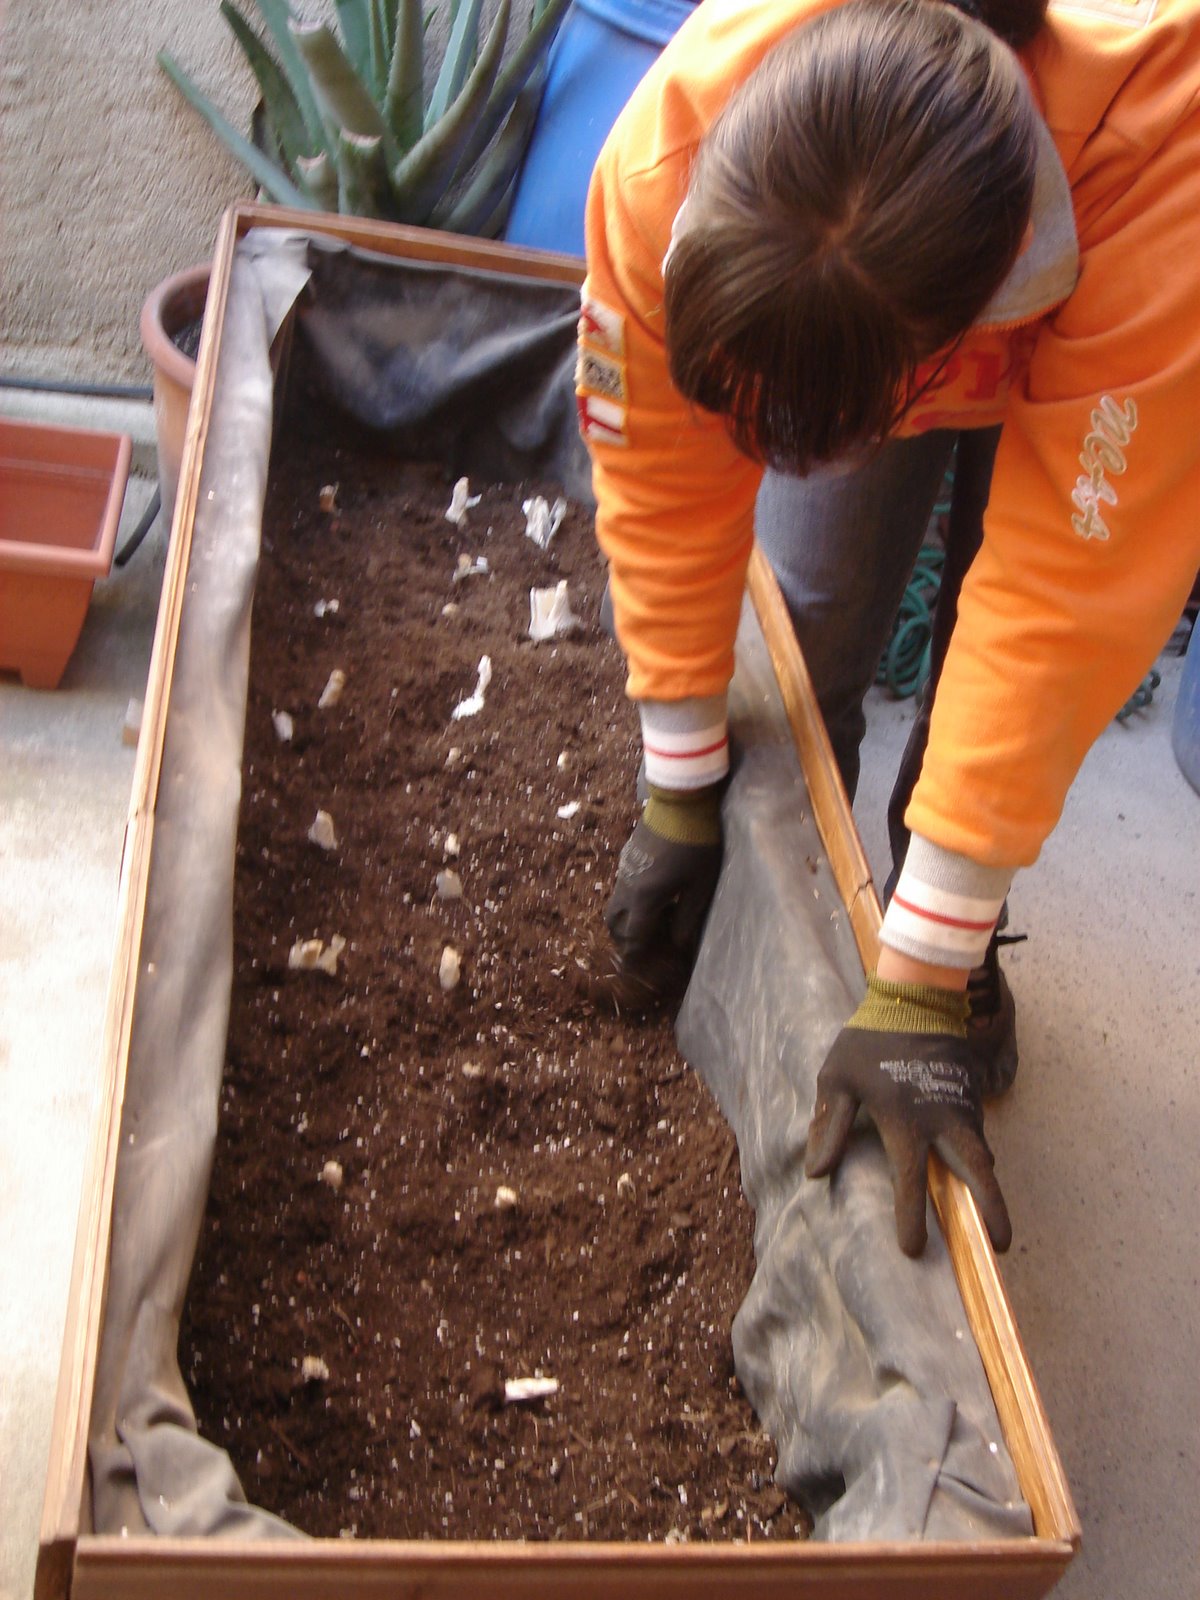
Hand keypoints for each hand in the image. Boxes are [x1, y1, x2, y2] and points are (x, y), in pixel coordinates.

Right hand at [604, 783, 721, 964]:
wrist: (681, 800)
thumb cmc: (697, 843)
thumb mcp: (700, 885)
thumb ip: (688, 917)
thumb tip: (678, 944)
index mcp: (644, 898)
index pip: (633, 938)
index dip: (636, 957)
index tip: (642, 970)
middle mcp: (627, 886)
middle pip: (614, 924)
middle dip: (626, 940)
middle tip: (647, 948)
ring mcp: (624, 868)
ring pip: (615, 904)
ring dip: (627, 919)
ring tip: (653, 922)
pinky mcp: (628, 855)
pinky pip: (621, 886)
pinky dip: (630, 901)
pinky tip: (656, 895)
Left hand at [805, 972, 1011, 1256]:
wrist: (917, 997)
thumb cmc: (870, 1039)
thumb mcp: (837, 1078)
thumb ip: (830, 1125)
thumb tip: (816, 1173)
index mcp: (905, 1122)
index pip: (911, 1182)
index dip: (911, 1218)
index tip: (913, 1250)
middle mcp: (942, 1121)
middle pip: (975, 1174)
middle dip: (991, 1211)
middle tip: (1001, 1248)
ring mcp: (962, 1108)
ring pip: (985, 1158)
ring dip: (993, 1192)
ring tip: (999, 1229)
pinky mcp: (972, 1096)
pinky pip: (980, 1138)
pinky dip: (983, 1163)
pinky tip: (980, 1182)